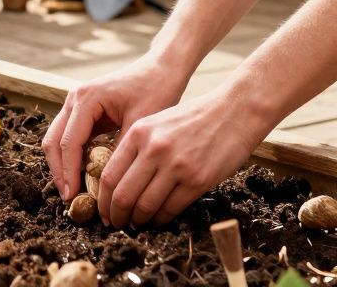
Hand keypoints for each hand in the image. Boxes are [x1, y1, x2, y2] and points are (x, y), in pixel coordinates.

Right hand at [42, 51, 189, 200]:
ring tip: (74, 192)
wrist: (161, 69)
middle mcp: (75, 98)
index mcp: (86, 98)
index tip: (73, 197)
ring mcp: (76, 102)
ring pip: (57, 139)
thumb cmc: (155, 90)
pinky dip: (71, 156)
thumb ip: (120, 153)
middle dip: (59, 172)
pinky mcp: (83, 110)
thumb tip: (107, 187)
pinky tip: (82, 176)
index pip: (69, 142)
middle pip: (54, 141)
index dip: (69, 172)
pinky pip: (69, 136)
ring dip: (62, 165)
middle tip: (70, 199)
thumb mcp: (140, 125)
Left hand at [96, 86, 273, 227]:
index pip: (109, 175)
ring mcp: (176, 166)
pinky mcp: (197, 180)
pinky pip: (170, 209)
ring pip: (145, 206)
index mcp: (139, 133)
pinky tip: (158, 219)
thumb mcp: (157, 123)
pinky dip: (160, 219)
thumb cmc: (195, 118)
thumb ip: (137, 147)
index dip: (102, 200)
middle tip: (116, 224)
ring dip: (138, 220)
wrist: (234, 111)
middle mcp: (154, 149)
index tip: (103, 210)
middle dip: (116, 215)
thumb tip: (119, 181)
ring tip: (137, 223)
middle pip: (123, 195)